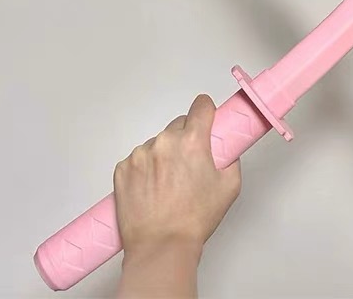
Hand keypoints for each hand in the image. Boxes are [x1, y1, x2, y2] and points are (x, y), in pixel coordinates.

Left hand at [114, 94, 240, 260]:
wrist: (161, 247)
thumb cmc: (195, 220)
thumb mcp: (230, 186)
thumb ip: (230, 158)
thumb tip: (225, 148)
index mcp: (192, 141)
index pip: (201, 105)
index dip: (206, 112)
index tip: (206, 120)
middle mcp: (164, 142)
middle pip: (178, 125)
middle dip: (185, 139)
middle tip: (188, 165)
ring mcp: (140, 155)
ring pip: (157, 143)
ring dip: (163, 155)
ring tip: (167, 184)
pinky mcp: (122, 169)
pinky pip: (138, 159)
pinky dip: (145, 169)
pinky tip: (152, 189)